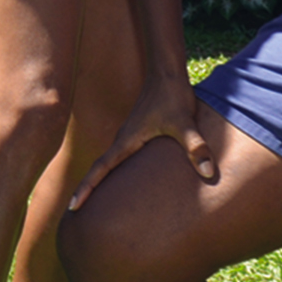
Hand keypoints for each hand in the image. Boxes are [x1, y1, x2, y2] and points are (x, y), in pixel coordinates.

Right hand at [67, 76, 215, 209]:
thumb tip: (209, 173)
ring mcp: (128, 135)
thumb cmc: (172, 95)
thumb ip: (195, 148)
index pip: (100, 169)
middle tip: (75, 211)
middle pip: (99, 169)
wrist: (166, 71)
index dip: (87, 188)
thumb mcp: (184, 123)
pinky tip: (122, 179)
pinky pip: (120, 156)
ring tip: (93, 201)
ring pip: (109, 162)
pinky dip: (114, 169)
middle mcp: (122, 139)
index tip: (72, 206)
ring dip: (99, 179)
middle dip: (87, 189)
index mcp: (126, 141)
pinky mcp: (137, 132)